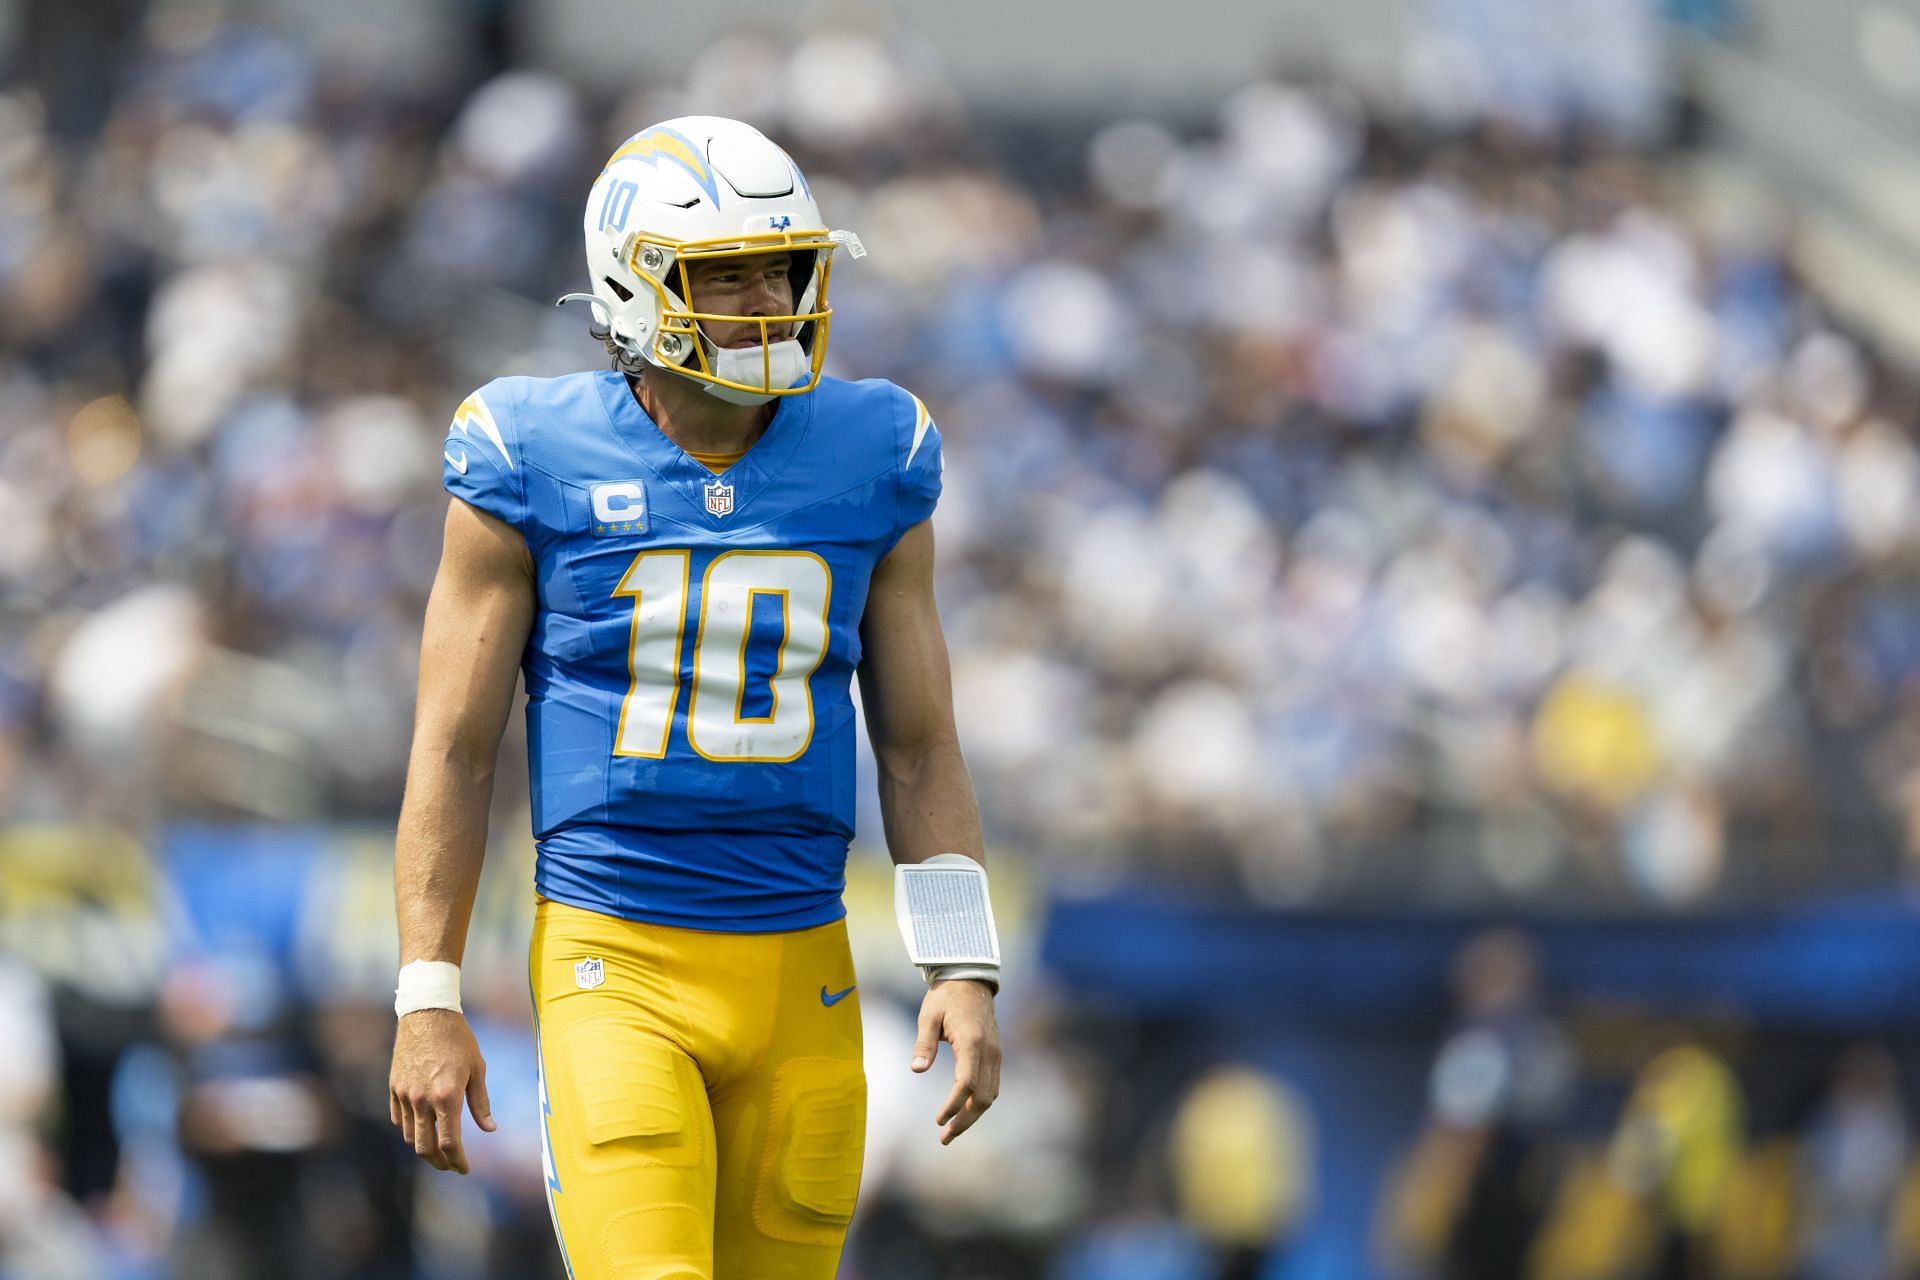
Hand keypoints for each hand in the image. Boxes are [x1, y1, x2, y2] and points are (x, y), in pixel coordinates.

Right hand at [389, 1008, 494, 1172]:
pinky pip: (398, 1119)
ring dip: (424, 1148)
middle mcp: (422, 1100)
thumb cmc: (458, 1038)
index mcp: (446, 1096)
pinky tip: (421, 1128)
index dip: (458, 1161)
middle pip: (425, 1148)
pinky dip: (409, 1129)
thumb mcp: (477, 1068)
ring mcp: (404, 1094)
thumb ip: (481, 1102)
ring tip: (438, 1149)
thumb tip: (490, 1129)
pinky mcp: (393, 1087)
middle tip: (451, 1166)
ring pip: (409, 1136)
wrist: (427, 1012)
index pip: (450, 1143)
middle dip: (439, 1163)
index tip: (464, 1169)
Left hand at [910, 979, 1000, 1144]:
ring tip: (951, 1131)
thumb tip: (916, 1070)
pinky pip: (992, 1085)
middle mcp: (989, 1051)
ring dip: (973, 1116)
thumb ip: (923, 1043)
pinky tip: (963, 1111)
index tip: (938, 1120)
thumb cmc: (945, 997)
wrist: (971, 980)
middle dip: (965, 1120)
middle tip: (944, 1137)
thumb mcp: (928, 1016)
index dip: (953, 1105)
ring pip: (991, 1095)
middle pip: (983, 1096)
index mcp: (972, 1041)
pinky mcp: (996, 1055)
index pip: (966, 1083)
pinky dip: (979, 1102)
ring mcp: (996, 1054)